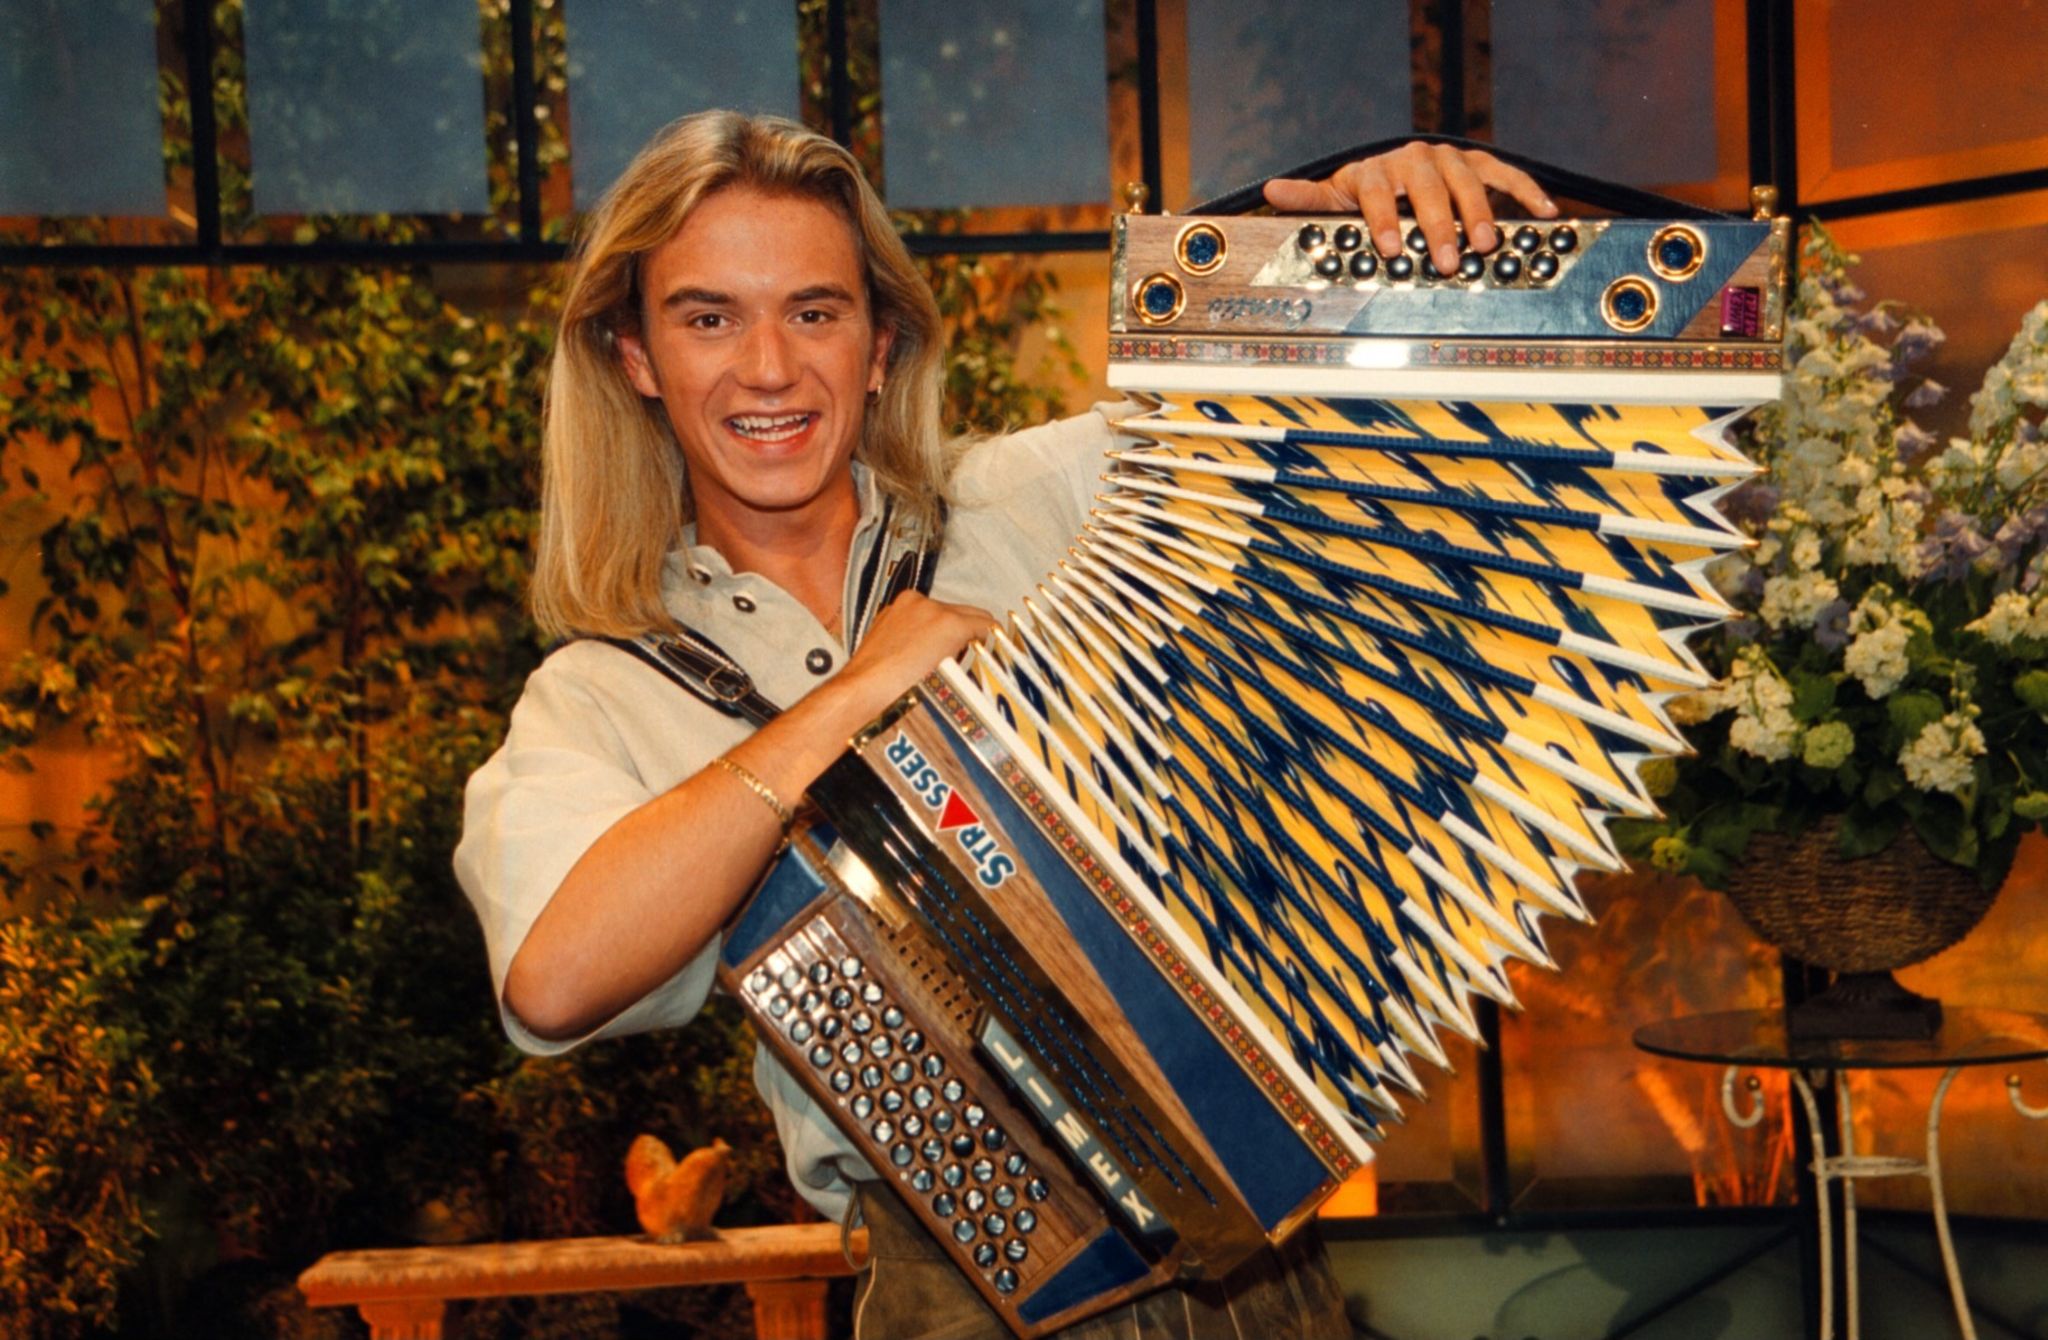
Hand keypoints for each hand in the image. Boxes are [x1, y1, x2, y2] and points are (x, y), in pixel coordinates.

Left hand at [835, 592, 994, 720]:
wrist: (863, 694)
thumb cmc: (900, 695)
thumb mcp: (951, 682)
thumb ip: (973, 662)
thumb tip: (983, 657)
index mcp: (949, 623)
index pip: (988, 624)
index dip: (994, 641)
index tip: (995, 650)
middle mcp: (930, 607)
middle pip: (969, 613)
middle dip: (972, 633)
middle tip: (973, 657)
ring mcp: (909, 606)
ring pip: (944, 611)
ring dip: (948, 629)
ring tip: (942, 658)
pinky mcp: (892, 610)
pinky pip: (921, 613)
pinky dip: (926, 626)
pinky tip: (921, 651)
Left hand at [1263, 142, 1557, 277]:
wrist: (1398, 170)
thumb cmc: (1365, 194)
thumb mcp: (1335, 198)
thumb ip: (1308, 200)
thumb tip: (1271, 190)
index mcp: (1375, 172)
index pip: (1378, 193)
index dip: (1385, 219)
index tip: (1391, 247)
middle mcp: (1412, 159)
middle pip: (1427, 189)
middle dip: (1438, 225)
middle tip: (1446, 259)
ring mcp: (1448, 159)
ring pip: (1467, 180)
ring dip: (1480, 212)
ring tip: (1487, 243)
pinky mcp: (1477, 162)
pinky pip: (1505, 174)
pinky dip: (1525, 191)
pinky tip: (1543, 212)